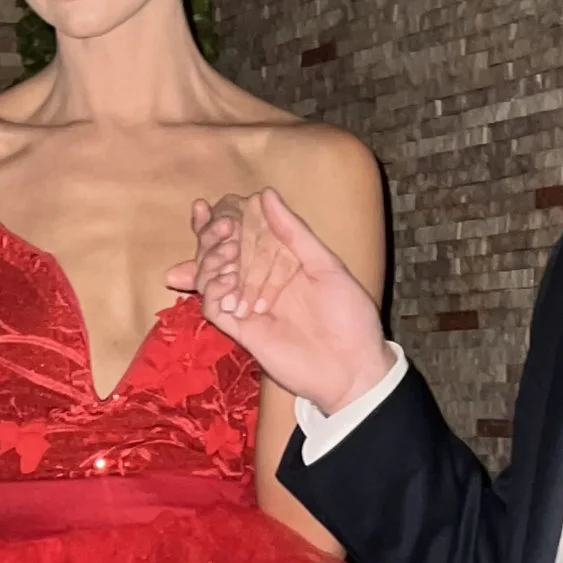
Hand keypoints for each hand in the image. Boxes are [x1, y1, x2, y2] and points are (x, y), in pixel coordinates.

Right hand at [164, 187, 391, 412]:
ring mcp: (248, 306)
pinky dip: (213, 291)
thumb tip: (265, 194)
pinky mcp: (242, 332)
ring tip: (226, 254)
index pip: (241, 235)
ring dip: (211, 261)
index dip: (220, 220)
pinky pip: (214, 308)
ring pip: (211, 278)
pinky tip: (226, 282)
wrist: (352, 368)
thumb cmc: (349, 316)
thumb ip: (294, 233)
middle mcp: (260, 281)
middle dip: (209, 238)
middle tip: (219, 228)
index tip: (209, 206)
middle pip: (218, 255)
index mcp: (281, 261)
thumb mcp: (326, 265)